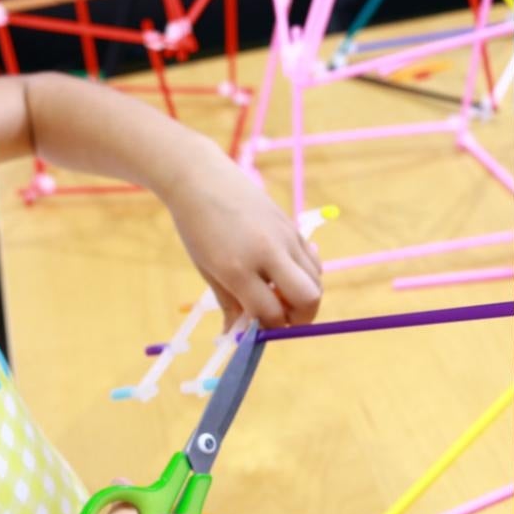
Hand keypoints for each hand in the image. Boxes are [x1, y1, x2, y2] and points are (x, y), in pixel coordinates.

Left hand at [162, 167, 322, 330]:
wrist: (202, 178)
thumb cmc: (197, 226)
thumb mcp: (208, 270)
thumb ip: (230, 303)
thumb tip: (238, 335)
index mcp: (237, 268)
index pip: (271, 312)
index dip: (271, 328)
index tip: (262, 328)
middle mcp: (267, 253)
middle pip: (308, 298)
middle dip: (301, 317)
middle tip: (284, 317)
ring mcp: (284, 237)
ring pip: (316, 279)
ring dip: (304, 294)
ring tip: (281, 292)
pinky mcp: (292, 226)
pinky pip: (312, 259)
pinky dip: (306, 273)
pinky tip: (285, 271)